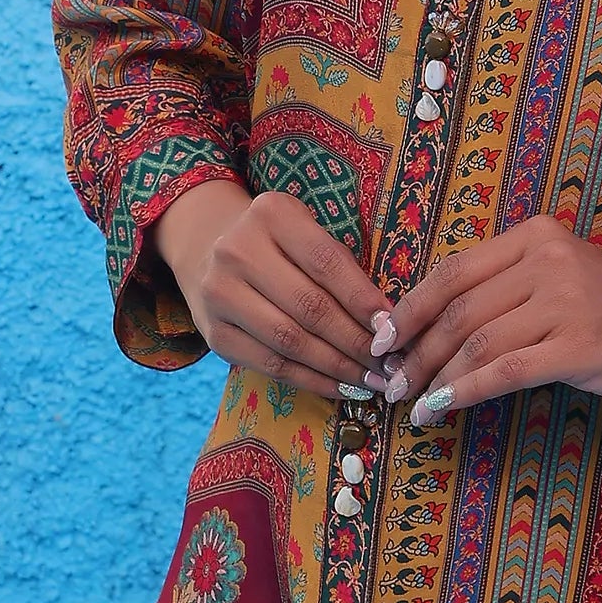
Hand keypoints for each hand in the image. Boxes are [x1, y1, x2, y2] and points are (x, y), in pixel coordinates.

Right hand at [153, 179, 389, 399]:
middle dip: (356, 341)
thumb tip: (387, 321)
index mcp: (271, 215)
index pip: (327, 262)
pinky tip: (341, 387)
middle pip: (310, 307)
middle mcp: (238, 250)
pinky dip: (311, 380)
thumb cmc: (278, 244)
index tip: (393, 328)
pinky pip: (270, 364)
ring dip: (338, 367)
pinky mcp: (214, 334)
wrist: (207, 251)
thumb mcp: (306, 232)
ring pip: (290, 341)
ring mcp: (220, 293)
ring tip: (372, 380)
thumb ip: (341, 266)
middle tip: (389, 363)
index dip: (363, 299)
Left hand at [378, 215, 601, 426]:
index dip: (409, 308)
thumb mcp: (559, 278)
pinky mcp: (580, 346)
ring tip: (411, 403)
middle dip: (415, 350)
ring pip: (476, 342)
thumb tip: (426, 324)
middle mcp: (549, 259)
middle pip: (459, 309)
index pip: (454, 271)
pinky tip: (440, 411)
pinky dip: (463, 394)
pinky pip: (505, 372)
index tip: (381, 339)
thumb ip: (505, 286)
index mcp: (537, 234)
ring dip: (434, 378)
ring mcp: (567, 301)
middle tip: (390, 382)